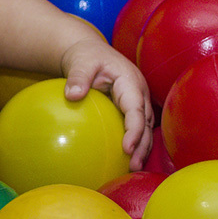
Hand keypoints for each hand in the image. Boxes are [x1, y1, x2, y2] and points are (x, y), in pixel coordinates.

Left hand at [60, 37, 153, 169]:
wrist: (90, 51)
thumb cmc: (85, 56)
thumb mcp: (80, 62)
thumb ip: (78, 77)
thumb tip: (72, 95)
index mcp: (129, 81)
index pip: (136, 109)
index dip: (134, 129)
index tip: (127, 148)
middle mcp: (138, 92)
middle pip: (145, 122)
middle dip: (143, 145)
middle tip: (134, 166)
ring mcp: (137, 99)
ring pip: (145, 126)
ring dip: (142, 146)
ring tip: (134, 168)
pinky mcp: (130, 106)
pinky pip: (136, 125)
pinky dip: (135, 141)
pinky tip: (126, 158)